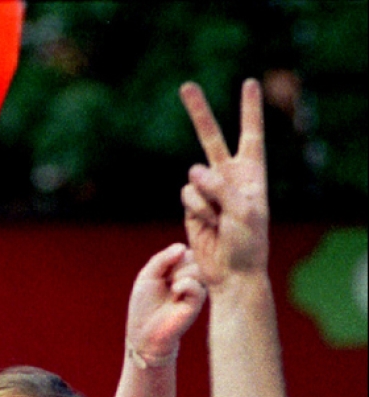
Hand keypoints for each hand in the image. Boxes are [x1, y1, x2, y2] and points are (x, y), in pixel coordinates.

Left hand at [125, 243, 205, 361]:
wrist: (144, 332)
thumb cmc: (144, 304)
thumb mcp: (147, 275)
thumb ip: (162, 258)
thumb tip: (182, 247)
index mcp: (178, 270)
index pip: (184, 250)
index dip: (171, 256)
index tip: (160, 271)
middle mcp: (190, 278)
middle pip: (193, 257)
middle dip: (176, 265)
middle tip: (166, 280)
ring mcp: (195, 290)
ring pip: (198, 269)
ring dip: (180, 274)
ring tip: (170, 288)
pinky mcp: (197, 303)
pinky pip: (198, 285)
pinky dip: (184, 284)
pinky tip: (175, 292)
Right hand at [179, 79, 268, 286]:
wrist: (231, 273)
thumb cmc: (247, 243)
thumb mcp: (243, 211)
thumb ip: (220, 186)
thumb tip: (192, 171)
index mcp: (251, 173)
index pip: (251, 134)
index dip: (250, 109)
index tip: (250, 83)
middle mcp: (229, 177)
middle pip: (211, 137)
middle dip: (199, 112)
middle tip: (186, 86)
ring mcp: (208, 191)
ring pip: (194, 177)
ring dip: (205, 200)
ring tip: (220, 220)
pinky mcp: (192, 207)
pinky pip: (186, 196)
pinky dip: (196, 210)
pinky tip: (208, 225)